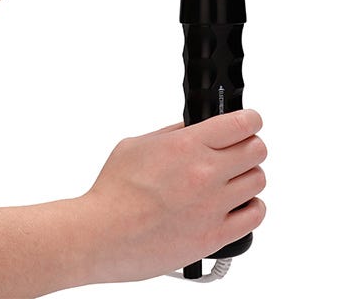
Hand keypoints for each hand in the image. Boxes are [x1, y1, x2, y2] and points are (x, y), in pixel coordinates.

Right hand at [0, 111, 266, 296]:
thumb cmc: (112, 192)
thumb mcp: (139, 144)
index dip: (251, 119)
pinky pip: (254, 216)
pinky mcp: (212, 236)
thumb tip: (197, 126)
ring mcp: (212, 206)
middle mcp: (205, 173)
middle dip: (251, 146)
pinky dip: (252, 207)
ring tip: (234, 180)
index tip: (250, 122)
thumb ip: (174, 132)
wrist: (97, 236)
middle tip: (241, 151)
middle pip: (257, 149)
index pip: (243, 123)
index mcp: (187, 145)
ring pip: (258, 180)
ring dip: (249, 176)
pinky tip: (239, 205)